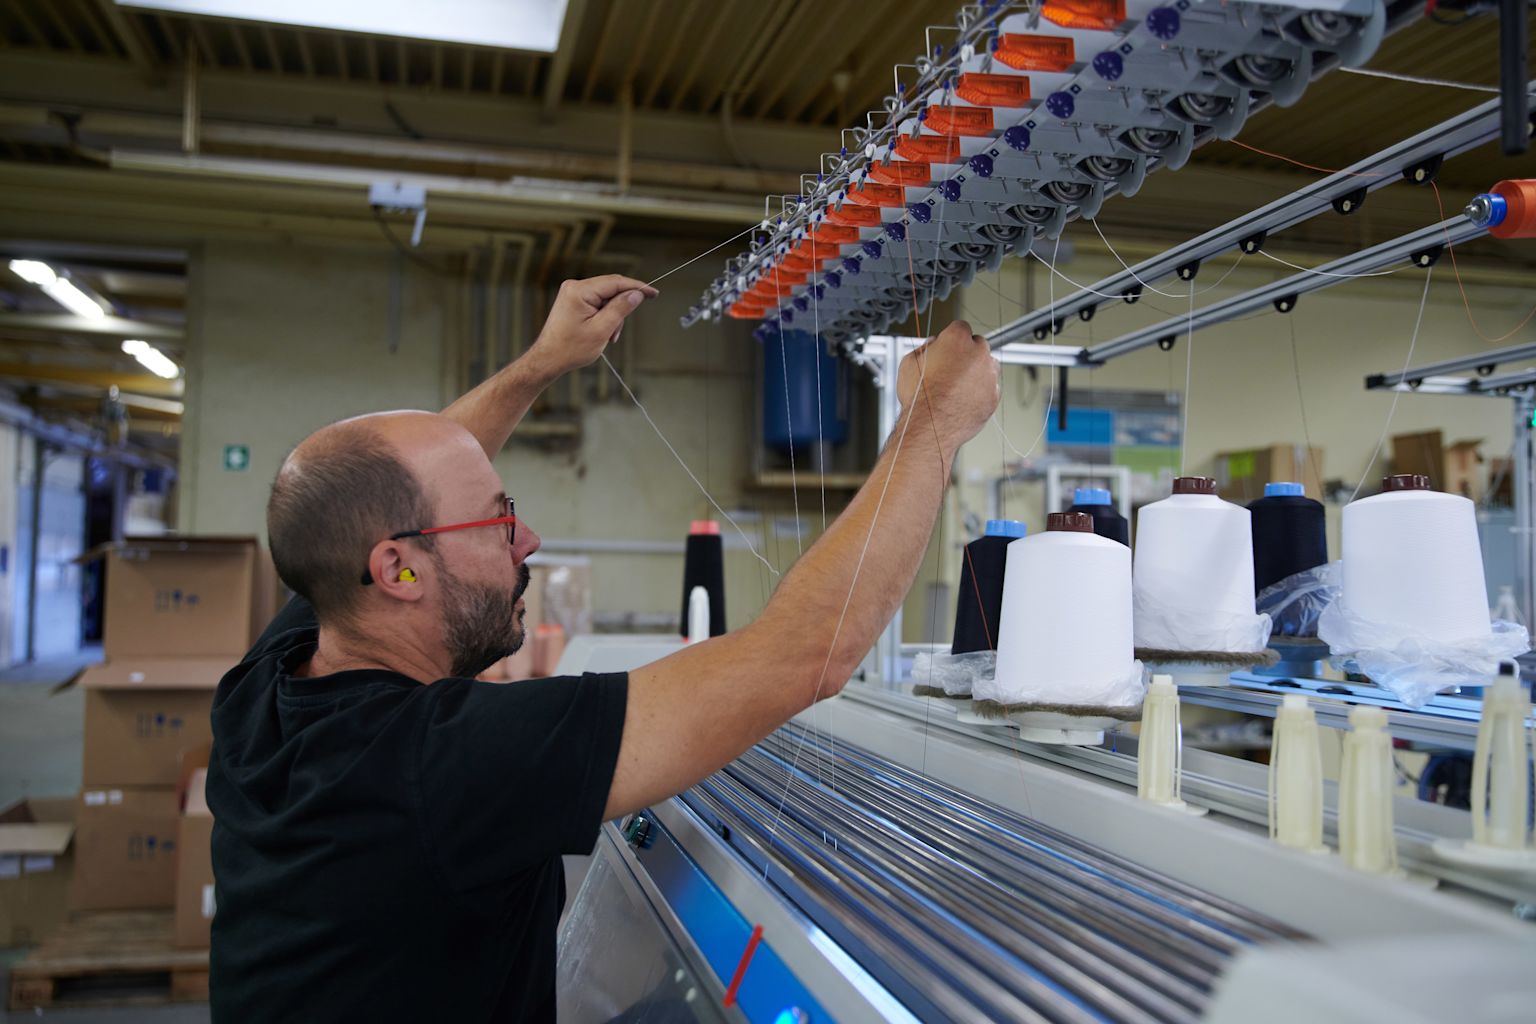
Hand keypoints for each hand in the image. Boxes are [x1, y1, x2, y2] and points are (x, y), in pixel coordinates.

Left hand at [529, 276, 658, 375]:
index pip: (616, 282)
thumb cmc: (570, 348)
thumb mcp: (601, 330)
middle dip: (622, 308)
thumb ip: (620, 309)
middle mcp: (574, 287)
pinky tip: (603, 332)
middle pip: (611, 289)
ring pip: (606, 298)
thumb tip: (637, 294)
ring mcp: (573, 293)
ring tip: (609, 336)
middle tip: (620, 329)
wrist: (548, 359)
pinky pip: (597, 303)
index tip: (654, 293)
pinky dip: (605, 316)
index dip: (637, 287)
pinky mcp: (574, 301)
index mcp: (579, 291)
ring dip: (613, 316)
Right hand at [897, 320, 999, 452]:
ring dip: (976, 372)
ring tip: (957, 387)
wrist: (931, 427)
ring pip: (987, 366)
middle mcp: (978, 352)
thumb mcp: (909, 362)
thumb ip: (925, 348)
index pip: (960, 327)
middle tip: (952, 369)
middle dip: (967, 353)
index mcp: (957, 339)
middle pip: (978, 344)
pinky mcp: (994, 395)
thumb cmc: (919, 397)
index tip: (948, 348)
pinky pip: (990, 387)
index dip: (951, 338)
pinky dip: (981, 391)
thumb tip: (933, 345)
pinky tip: (964, 399)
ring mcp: (989, 374)